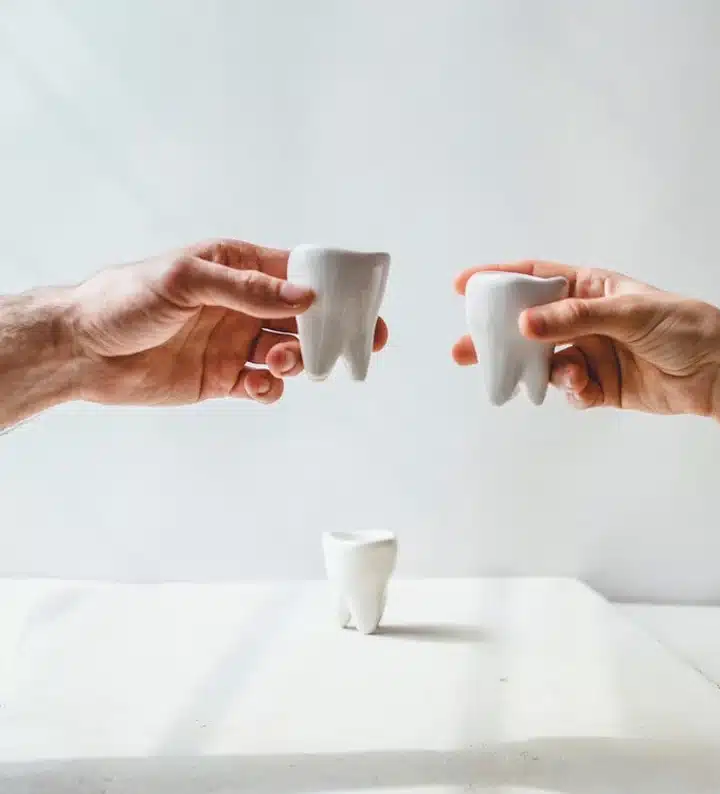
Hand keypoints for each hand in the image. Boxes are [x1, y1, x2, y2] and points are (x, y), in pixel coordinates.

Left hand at [67, 239, 387, 405]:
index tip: (363, 303)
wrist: (82, 350)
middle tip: (362, 343)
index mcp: (238, 268)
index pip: (298, 272)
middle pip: (304, 317)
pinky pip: (262, 386)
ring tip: (281, 363)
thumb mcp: (186, 280)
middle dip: (334, 330)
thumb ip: (247, 289)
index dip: (334, 286)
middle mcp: (243, 305)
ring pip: (289, 353)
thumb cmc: (125, 299)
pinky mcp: (223, 378)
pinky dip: (270, 389)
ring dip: (297, 360)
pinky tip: (258, 386)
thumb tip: (307, 296)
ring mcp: (235, 342)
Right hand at [452, 260, 719, 416]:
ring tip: (542, 376)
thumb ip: (575, 317)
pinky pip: (569, 389)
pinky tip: (584, 388)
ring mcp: (589, 353)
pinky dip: (570, 391)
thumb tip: (525, 323)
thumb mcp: (629, 312)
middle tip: (464, 350)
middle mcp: (583, 320)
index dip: (498, 279)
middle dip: (497, 338)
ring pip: (544, 362)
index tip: (464, 286)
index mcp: (589, 288)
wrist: (719, 373)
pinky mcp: (598, 386)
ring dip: (537, 370)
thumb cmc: (683, 327)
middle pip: (528, 326)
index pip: (535, 278)